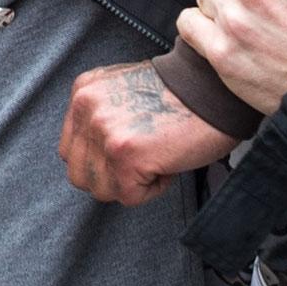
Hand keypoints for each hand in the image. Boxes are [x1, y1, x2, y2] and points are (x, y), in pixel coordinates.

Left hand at [59, 60, 238, 204]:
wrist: (216, 88)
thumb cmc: (180, 94)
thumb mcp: (123, 91)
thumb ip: (99, 116)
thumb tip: (90, 157)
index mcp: (83, 92)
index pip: (71, 150)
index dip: (101, 160)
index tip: (130, 150)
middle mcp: (87, 109)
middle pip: (80, 174)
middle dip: (113, 176)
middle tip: (145, 158)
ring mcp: (104, 133)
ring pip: (101, 190)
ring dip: (131, 184)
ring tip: (156, 158)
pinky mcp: (126, 156)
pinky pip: (130, 196)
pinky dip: (153, 188)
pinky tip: (168, 163)